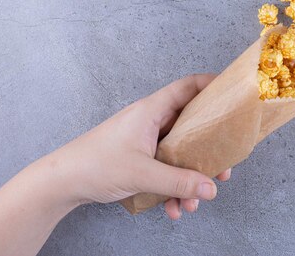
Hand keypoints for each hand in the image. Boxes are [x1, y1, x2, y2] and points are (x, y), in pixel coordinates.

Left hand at [45, 73, 230, 219]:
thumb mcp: (142, 173)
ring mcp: (146, 140)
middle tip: (222, 168)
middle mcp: (152, 121)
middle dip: (208, 150)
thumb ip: (178, 182)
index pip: (188, 86)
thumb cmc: (95, 165)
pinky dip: (172, 188)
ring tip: (194, 201)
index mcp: (152, 111)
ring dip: (189, 178)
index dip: (212, 85)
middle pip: (191, 126)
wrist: (62, 182)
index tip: (233, 94)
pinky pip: (166, 169)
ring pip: (180, 154)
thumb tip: (210, 188)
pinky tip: (173, 208)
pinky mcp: (140, 158)